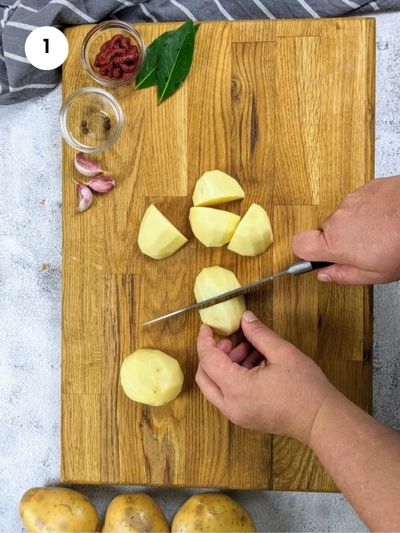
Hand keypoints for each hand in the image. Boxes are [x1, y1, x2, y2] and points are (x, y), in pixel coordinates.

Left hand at [195, 311, 335, 443]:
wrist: (321, 420)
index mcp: (237, 388)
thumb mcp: (283, 353)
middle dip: (212, 355)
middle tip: (230, 341)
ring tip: (249, 351)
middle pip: (204, 377)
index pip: (208, 360)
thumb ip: (259, 333)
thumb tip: (245, 318)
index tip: (207, 328)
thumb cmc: (305, 389)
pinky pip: (227, 396)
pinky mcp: (245, 418)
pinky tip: (254, 365)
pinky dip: (233, 378)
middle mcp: (231, 405)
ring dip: (224, 366)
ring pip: (215, 387)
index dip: (205, 341)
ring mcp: (237, 415)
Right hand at [292, 175, 399, 284]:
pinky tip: (385, 220)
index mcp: (335, 243)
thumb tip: (326, 275)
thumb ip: (344, 275)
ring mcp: (351, 200)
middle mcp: (338, 218)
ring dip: (355, 226)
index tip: (316, 260)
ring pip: (343, 217)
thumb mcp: (375, 274)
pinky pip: (358, 203)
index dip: (305, 253)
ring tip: (379, 234)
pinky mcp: (366, 188)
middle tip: (360, 251)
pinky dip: (368, 212)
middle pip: (323, 231)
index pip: (299, 244)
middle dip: (338, 241)